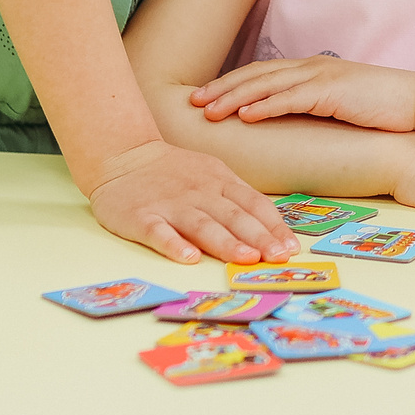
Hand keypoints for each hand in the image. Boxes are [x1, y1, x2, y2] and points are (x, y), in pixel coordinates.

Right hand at [82, 139, 300, 265]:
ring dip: (226, 242)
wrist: (123, 156)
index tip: (291, 248)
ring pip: (202, 225)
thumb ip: (237, 199)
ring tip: (246, 258)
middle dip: (259, 238)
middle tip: (278, 257)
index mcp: (220, 182)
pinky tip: (188, 257)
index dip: (274, 226)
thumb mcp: (212, 175)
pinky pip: (159, 232)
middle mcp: (199, 193)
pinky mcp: (141, 217)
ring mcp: (170, 205)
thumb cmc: (174, 173)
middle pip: (234, 216)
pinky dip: (174, 244)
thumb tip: (271, 229)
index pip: (254, 204)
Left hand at [192, 56, 414, 131]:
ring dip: (234, 97)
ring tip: (208, 110)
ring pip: (267, 84)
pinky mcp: (332, 92)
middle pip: (256, 74)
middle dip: (221, 88)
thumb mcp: (341, 103)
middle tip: (192, 101)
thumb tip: (291, 123)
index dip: (231, 83)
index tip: (204, 96)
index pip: (262, 73)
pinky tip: (245, 116)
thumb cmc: (382, 107)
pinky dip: (265, 105)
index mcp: (312, 70)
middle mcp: (312, 68)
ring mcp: (322, 77)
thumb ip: (315, 105)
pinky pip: (291, 98)